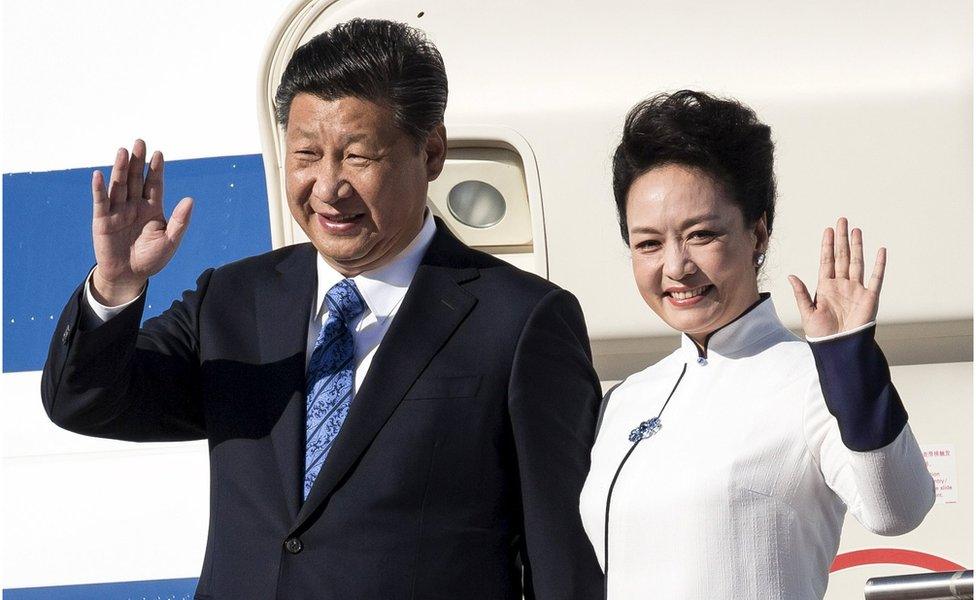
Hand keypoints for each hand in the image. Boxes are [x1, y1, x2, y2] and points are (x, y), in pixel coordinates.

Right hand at [91, 140, 192, 304]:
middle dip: (138, 161)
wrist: (129, 276)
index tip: (159, 154)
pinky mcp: (103, 220)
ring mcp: (118, 211)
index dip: (156, 169)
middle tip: (140, 142)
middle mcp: (134, 205)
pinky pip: (101, 201)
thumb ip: (180, 221)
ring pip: (119, 185)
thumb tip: (190, 200)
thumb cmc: (151, 258)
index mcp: (152, 208)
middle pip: (136, 179)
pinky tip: (99, 174)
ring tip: (123, 151)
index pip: (154, 184)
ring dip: (120, 168)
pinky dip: (99, 188)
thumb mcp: (170, 241)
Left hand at [788, 217, 885, 337]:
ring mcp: (856, 289)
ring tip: (856, 230)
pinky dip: (879, 265)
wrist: (838, 347)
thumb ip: (801, 293)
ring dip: (857, 247)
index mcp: (826, 286)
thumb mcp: (807, 312)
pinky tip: (880, 251)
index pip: (827, 260)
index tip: (828, 230)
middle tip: (842, 221)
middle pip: (842, 257)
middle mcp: (841, 284)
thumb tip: (791, 276)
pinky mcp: (869, 298)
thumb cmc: (821, 333)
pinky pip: (876, 278)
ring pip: (857, 262)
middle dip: (842, 239)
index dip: (828, 245)